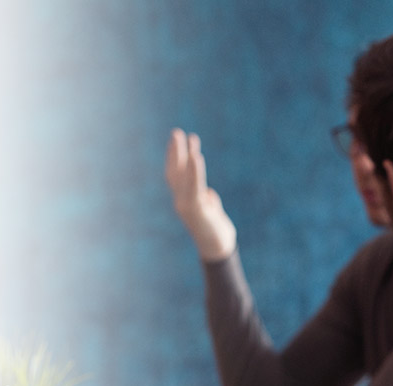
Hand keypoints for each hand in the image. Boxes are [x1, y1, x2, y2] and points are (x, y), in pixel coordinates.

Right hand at [165, 128, 236, 261]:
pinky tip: (196, 157)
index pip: (177, 174)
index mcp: (184, 199)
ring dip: (185, 155)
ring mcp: (186, 205)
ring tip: (189, 138)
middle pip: (174, 171)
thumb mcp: (212, 212)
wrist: (218, 248)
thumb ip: (208, 202)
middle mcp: (181, 200)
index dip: (177, 157)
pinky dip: (194, 170)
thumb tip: (209, 195)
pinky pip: (194, 185)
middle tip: (176, 132)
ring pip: (183, 176)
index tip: (183, 139)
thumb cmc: (216, 231)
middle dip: (175, 151)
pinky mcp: (196, 209)